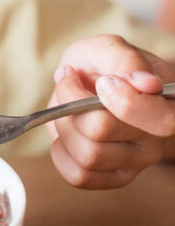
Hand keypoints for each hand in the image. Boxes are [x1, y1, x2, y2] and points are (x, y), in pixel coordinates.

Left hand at [47, 35, 174, 188]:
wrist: (91, 82)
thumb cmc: (102, 66)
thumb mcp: (108, 48)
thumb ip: (124, 60)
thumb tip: (145, 84)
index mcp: (166, 103)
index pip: (157, 119)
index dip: (123, 102)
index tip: (102, 82)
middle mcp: (157, 138)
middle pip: (103, 132)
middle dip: (72, 104)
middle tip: (69, 84)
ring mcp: (136, 161)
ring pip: (89, 156)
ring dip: (64, 127)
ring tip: (67, 109)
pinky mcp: (114, 177)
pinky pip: (80, 177)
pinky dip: (61, 154)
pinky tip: (65, 134)